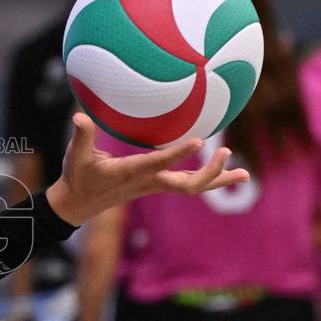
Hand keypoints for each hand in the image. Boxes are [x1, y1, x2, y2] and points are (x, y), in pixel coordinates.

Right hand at [46, 113, 250, 225]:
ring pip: (192, 188)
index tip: (200, 142)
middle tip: (228, 153)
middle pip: (187, 185)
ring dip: (217, 180)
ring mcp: (154, 186)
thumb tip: (79, 116)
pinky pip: (187, 185)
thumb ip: (81, 136)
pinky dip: (208, 179)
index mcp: (130, 174)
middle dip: (210, 173)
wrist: (79, 204)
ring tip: (244, 173)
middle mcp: (147, 183)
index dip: (178, 155)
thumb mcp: (75, 156)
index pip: (158, 164)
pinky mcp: (156, 186)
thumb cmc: (77, 177)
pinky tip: (223, 171)